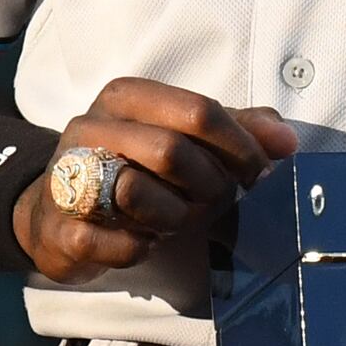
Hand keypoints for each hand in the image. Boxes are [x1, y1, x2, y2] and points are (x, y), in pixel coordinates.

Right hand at [11, 80, 296, 282]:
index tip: (259, 173)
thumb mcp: (187, 138)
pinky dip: (144, 248)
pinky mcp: (60, 228)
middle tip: (217, 202)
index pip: (198, 110)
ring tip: (176, 219)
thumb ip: (238, 130)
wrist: (59, 211)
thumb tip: (286, 141)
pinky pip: (121, 242)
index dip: (240, 147)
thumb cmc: (136, 168)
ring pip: (136, 193)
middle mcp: (90, 127)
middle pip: (171, 151)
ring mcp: (68, 177)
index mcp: (127, 97)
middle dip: (208, 185)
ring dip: (174, 217)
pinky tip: (144, 240)